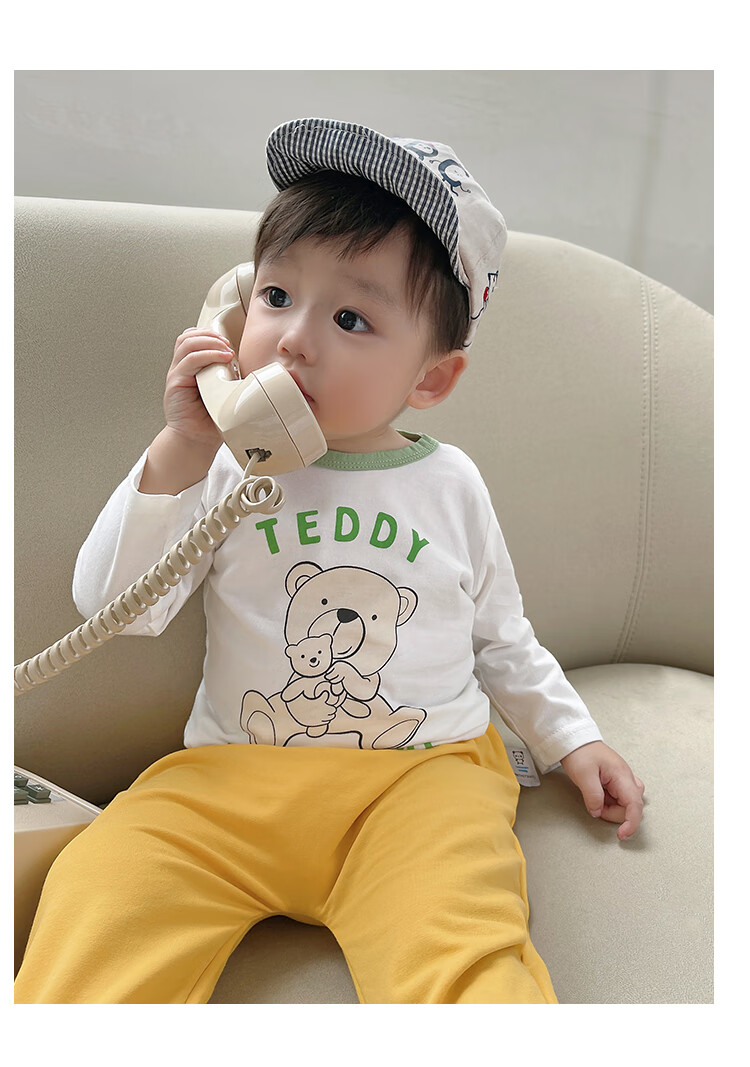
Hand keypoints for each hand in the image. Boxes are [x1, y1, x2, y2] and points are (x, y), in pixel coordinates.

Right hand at [163, 327, 236, 449]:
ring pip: (187, 343)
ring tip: (226, 350)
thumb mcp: (224, 392)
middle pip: (188, 336)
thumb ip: (230, 377)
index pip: (193, 338)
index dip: (210, 334)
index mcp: (191, 368)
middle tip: (228, 344)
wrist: (197, 440)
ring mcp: (177, 374)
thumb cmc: (210, 420)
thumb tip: (252, 367)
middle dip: (210, 334)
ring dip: (209, 341)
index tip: (229, 342)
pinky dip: (207, 355)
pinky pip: (189, 360)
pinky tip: (222, 359)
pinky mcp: (175, 383)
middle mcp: (181, 368)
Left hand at [559, 741, 644, 839]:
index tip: (622, 835)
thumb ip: (593, 796)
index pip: (635, 805)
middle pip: (630, 807)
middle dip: (614, 813)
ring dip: (611, 808)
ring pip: (625, 804)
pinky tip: (598, 796)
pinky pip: (618, 798)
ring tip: (594, 798)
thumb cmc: (581, 752)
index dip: (632, 823)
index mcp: (622, 775)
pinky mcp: (615, 781)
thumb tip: (598, 812)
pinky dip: (609, 803)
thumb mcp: (583, 775)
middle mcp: (626, 778)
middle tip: (595, 807)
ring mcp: (622, 780)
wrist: (575, 740)